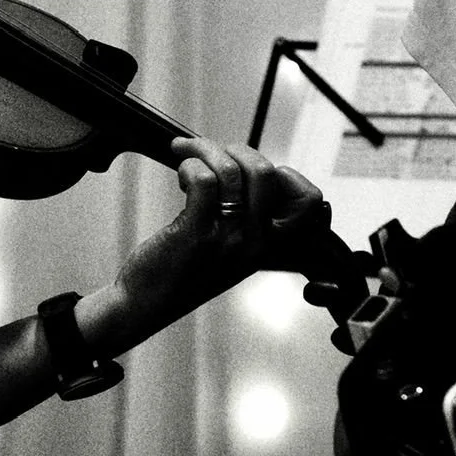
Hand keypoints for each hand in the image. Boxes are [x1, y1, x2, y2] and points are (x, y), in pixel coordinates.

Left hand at [110, 138, 324, 326]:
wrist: (145, 305)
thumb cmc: (181, 274)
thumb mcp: (229, 253)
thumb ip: (246, 223)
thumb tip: (245, 173)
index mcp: (267, 245)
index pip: (310, 202)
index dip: (288, 174)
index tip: (255, 171)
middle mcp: (254, 243)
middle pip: (266, 173)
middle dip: (237, 150)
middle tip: (212, 153)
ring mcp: (227, 239)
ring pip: (232, 171)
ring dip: (206, 151)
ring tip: (188, 155)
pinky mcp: (196, 234)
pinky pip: (204, 181)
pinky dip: (190, 165)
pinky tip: (181, 172)